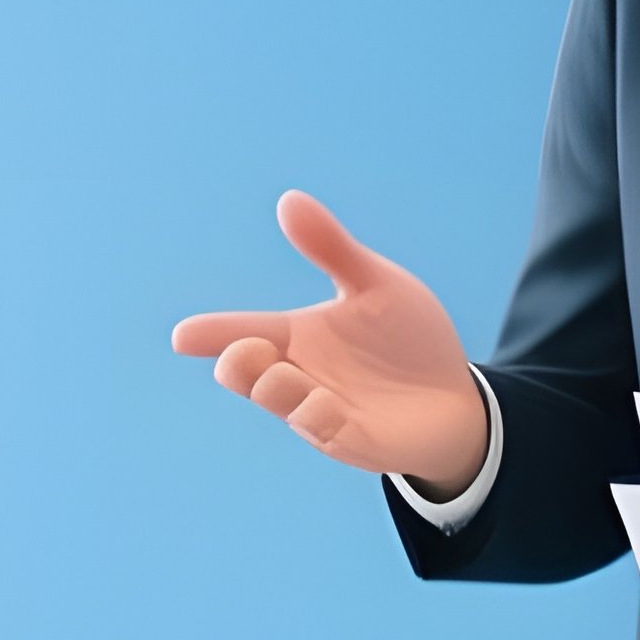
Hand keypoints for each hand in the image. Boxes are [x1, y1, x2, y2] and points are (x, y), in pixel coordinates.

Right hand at [170, 190, 488, 491]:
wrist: (456, 400)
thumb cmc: (408, 341)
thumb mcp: (376, 285)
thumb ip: (332, 249)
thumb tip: (289, 200)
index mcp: (298, 336)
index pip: (245, 330)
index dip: (213, 332)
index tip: (183, 336)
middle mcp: (299, 374)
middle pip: (247, 371)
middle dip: (237, 363)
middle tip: (247, 349)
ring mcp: (319, 410)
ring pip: (279, 400)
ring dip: (274, 387)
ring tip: (282, 372)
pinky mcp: (348, 439)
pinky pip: (320, 427)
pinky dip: (316, 413)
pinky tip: (327, 402)